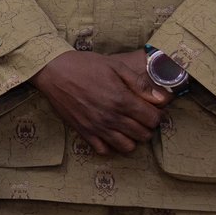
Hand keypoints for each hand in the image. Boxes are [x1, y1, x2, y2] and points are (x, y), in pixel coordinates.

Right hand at [32, 50, 167, 154]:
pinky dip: (110, 145)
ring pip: (127, 146)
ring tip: (127, 127)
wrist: (53, 70)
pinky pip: (104, 150)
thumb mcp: (115, 66)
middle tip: (140, 117)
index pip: (153, 119)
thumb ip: (140, 84)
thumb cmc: (85, 65)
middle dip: (146, 127)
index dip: (157, 115)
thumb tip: (162, 99)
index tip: (152, 109)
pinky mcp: (84, 131)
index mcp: (122, 99)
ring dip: (131, 138)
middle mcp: (111, 117)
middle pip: (143, 135)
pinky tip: (110, 133)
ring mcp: (97, 127)